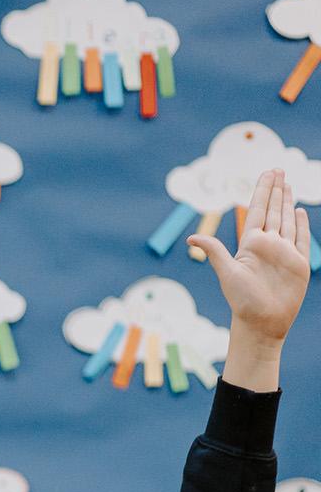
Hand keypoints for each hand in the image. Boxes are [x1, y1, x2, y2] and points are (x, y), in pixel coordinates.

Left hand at [188, 169, 308, 391]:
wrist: (262, 322)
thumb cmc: (242, 301)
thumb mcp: (227, 272)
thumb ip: (215, 251)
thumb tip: (190, 239)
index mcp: (251, 244)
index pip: (257, 210)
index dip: (262, 191)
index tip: (267, 173)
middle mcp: (268, 244)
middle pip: (273, 210)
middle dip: (276, 190)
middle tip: (278, 169)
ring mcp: (285, 252)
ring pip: (287, 220)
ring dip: (287, 202)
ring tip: (287, 184)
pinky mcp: (299, 262)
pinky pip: (301, 238)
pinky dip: (301, 224)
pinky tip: (298, 211)